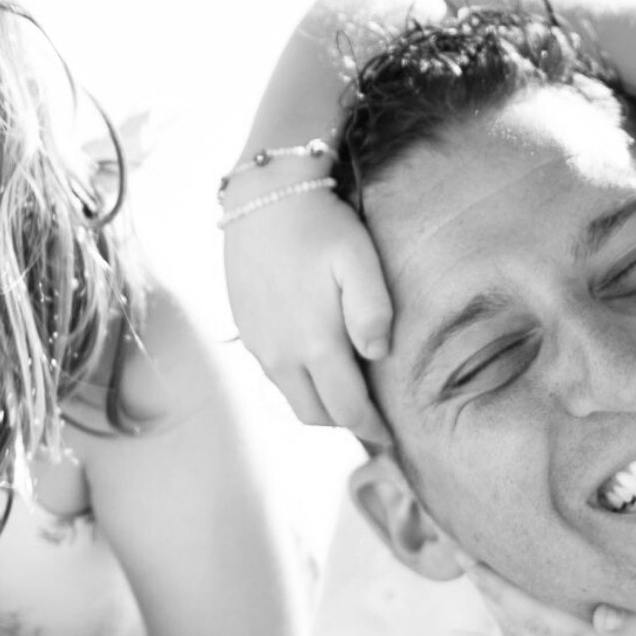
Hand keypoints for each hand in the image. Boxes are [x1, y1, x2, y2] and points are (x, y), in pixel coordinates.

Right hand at [221, 181, 392, 443]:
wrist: (262, 197)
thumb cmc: (320, 225)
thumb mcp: (359, 260)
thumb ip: (373, 311)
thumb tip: (378, 355)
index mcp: (315, 344)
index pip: (347, 409)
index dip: (372, 429)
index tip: (391, 437)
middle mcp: (281, 355)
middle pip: (315, 415)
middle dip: (344, 423)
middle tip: (371, 418)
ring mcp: (258, 344)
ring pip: (291, 396)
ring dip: (319, 402)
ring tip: (345, 390)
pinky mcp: (244, 330)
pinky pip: (273, 373)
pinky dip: (298, 380)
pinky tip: (314, 360)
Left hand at [461, 552, 635, 635]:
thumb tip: (600, 611)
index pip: (535, 617)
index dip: (498, 586)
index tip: (469, 556)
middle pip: (515, 628)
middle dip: (484, 588)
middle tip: (457, 547)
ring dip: (493, 607)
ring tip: (474, 567)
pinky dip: (511, 628)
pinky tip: (505, 604)